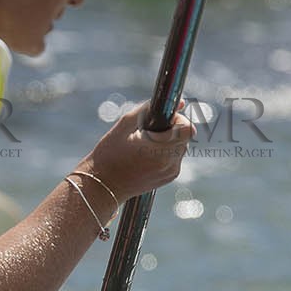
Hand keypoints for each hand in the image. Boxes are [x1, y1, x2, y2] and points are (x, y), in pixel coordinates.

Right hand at [76, 101, 194, 203]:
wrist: (102, 187)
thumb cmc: (108, 155)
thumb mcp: (124, 126)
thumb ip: (149, 109)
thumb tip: (178, 103)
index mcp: (160, 149)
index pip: (187, 128)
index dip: (177, 120)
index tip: (160, 121)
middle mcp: (170, 162)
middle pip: (185, 136)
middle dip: (172, 130)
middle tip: (148, 133)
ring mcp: (171, 171)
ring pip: (182, 146)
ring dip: (169, 141)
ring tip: (145, 145)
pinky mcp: (170, 177)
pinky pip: (176, 157)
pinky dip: (166, 152)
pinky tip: (146, 155)